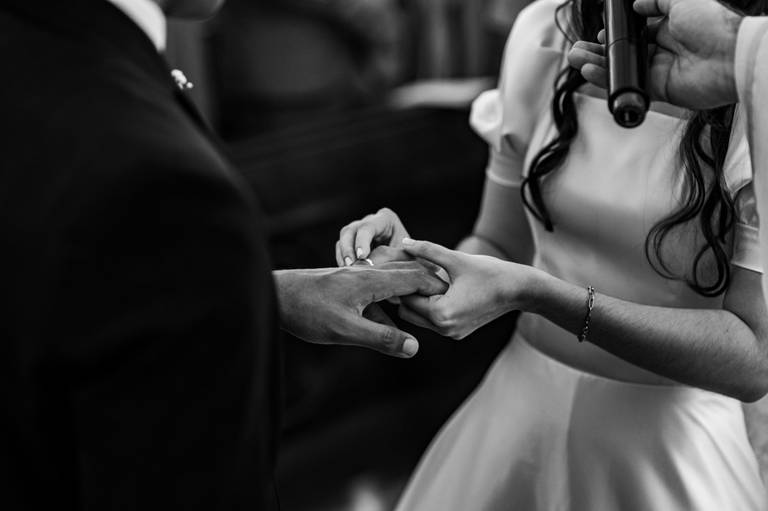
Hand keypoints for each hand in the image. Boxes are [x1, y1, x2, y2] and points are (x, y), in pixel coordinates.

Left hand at [274, 260, 447, 356]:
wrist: (274, 295)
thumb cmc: (306, 310)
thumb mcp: (345, 330)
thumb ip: (381, 339)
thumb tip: (415, 348)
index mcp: (372, 281)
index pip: (414, 278)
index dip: (436, 287)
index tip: (455, 296)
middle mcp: (365, 275)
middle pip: (405, 275)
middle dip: (426, 287)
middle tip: (447, 298)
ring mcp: (354, 281)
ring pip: (389, 284)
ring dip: (407, 295)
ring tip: (424, 308)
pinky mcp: (343, 289)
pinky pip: (374, 294)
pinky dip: (387, 304)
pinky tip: (387, 320)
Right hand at [336, 208, 409, 265]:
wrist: (410, 263)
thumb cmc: (410, 257)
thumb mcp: (405, 255)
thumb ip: (390, 257)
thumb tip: (369, 263)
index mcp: (385, 219)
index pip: (368, 227)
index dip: (362, 241)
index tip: (362, 257)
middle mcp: (370, 221)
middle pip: (351, 230)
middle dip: (348, 248)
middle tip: (350, 265)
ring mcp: (360, 230)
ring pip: (343, 237)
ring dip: (343, 254)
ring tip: (348, 270)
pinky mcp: (354, 241)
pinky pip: (341, 247)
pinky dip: (342, 258)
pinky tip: (347, 270)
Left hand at [397, 238, 538, 339]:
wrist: (519, 290)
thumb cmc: (490, 273)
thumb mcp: (456, 259)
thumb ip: (427, 250)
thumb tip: (404, 242)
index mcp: (442, 314)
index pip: (406, 299)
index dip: (403, 282)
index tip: (403, 265)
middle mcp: (444, 329)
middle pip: (408, 312)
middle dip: (408, 293)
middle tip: (413, 272)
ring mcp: (451, 333)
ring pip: (418, 318)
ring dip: (419, 300)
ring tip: (427, 278)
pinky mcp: (457, 332)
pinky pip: (432, 321)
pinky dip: (430, 306)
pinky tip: (437, 287)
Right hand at [567, 0, 741, 109]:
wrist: (729, 56)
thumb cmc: (712, 26)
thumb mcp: (682, 0)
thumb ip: (656, 0)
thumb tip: (636, 5)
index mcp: (670, 29)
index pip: (636, 35)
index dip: (617, 36)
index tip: (600, 35)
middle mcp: (664, 51)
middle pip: (625, 54)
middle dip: (599, 52)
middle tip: (578, 50)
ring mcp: (660, 72)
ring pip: (623, 70)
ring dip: (597, 65)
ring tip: (576, 59)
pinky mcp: (658, 91)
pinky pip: (629, 86)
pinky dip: (608, 81)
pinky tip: (591, 72)